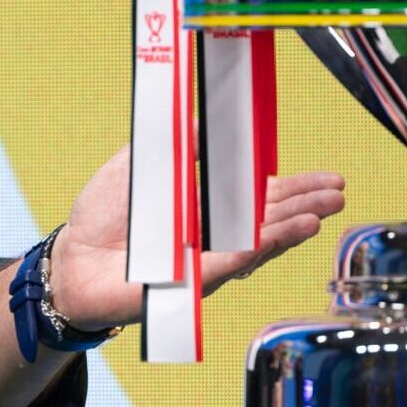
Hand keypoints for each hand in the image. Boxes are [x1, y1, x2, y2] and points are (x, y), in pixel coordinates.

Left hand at [44, 147, 345, 331]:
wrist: (70, 257)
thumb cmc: (103, 215)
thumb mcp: (140, 163)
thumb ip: (176, 145)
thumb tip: (211, 121)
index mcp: (207, 210)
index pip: (260, 199)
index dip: (295, 190)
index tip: (328, 180)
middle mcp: (212, 239)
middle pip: (267, 223)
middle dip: (304, 209)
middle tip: (337, 196)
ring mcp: (202, 263)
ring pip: (252, 246)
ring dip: (286, 231)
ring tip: (316, 216)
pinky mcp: (184, 285)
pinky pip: (222, 266)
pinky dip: (249, 249)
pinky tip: (276, 236)